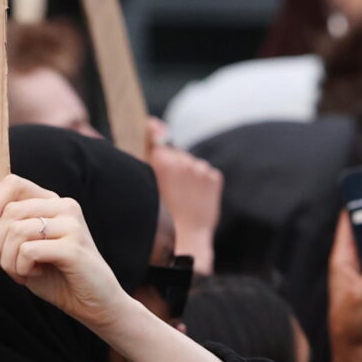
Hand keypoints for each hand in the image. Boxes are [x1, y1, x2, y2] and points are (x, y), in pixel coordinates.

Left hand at [0, 176, 131, 330]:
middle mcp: (65, 206)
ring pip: (17, 231)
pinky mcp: (74, 246)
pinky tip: (34, 275)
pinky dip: (22, 268)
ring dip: (9, 260)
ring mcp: (72, 224)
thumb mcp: (26, 248)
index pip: (13, 184)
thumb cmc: (57, 277)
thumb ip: (9, 230)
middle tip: (10, 265)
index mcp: (53, 202)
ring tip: (22, 272)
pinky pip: (28, 251)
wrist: (94, 303)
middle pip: (11, 211)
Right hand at [146, 122, 222, 269]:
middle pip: (174, 152)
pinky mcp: (214, 178)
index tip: (150, 138)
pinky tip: (193, 197)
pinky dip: (200, 181)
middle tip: (167, 186)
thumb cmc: (161, 215)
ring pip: (189, 163)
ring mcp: (201, 169)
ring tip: (180, 195)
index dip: (153, 138)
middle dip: (170, 163)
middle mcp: (183, 161)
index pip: (156, 136)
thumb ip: (148, 152)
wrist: (186, 238)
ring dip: (186, 172)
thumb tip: (154, 123)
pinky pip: (204, 172)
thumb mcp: (147, 183)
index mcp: (163, 161)